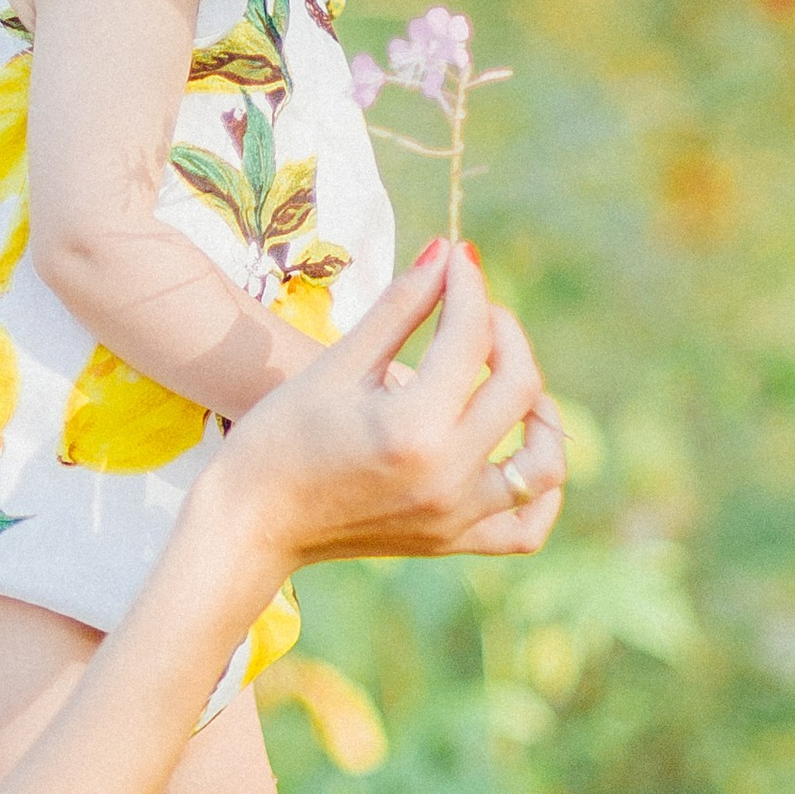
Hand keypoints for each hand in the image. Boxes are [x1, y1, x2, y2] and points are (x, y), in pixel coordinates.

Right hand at [208, 242, 566, 572]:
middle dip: (504, 331)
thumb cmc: (279, 438)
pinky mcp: (451, 541)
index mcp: (412, 428)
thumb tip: (447, 252)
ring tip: (508, 383)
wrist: (251, 523)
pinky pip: (526, 525)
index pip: (471, 337)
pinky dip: (540, 491)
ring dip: (541, 414)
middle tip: (473, 310)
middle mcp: (446, 477)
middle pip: (519, 387)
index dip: (468, 285)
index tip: (459, 258)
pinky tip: (517, 449)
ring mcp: (455, 516)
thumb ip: (400, 308)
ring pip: (543, 463)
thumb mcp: (337, 365)